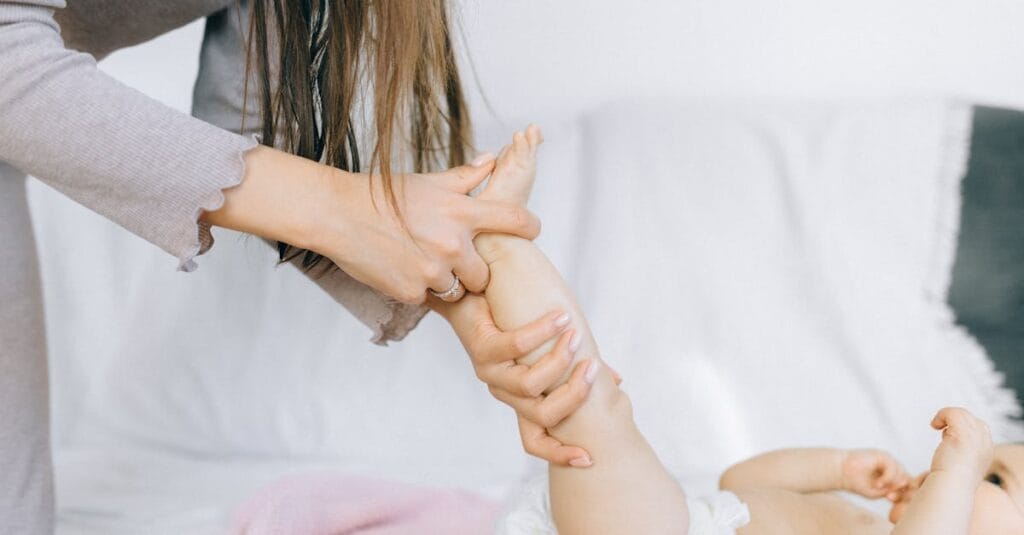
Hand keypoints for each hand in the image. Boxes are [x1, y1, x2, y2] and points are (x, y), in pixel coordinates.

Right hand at [317, 155, 541, 302]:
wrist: (338, 215)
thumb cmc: (384, 195)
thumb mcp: (429, 181)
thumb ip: (466, 177)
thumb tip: (493, 161)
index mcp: (461, 212)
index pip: (515, 220)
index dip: (529, 227)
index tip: (532, 231)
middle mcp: (452, 243)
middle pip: (486, 273)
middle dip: (474, 270)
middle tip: (454, 260)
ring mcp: (433, 271)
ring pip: (460, 291)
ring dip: (449, 283)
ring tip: (425, 264)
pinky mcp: (413, 292)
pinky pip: (430, 299)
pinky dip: (421, 290)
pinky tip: (403, 271)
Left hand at [431, 295, 620, 465]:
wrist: (474, 289)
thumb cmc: (516, 321)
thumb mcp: (551, 348)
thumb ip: (578, 366)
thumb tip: (615, 381)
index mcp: (520, 399)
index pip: (535, 441)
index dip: (559, 454)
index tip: (588, 457)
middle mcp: (504, 391)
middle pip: (543, 416)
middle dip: (574, 395)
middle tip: (593, 368)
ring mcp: (490, 372)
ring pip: (530, 385)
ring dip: (560, 360)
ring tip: (576, 335)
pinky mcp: (482, 348)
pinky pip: (515, 346)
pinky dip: (542, 332)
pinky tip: (560, 318)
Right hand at [841, 449, 911, 499]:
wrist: (841, 471)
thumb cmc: (857, 482)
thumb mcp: (876, 492)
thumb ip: (892, 491)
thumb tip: (905, 484)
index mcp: (892, 476)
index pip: (906, 484)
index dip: (903, 493)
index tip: (890, 499)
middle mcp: (892, 467)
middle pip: (906, 478)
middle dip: (899, 489)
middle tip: (887, 496)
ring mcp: (888, 460)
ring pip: (902, 473)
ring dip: (892, 483)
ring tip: (879, 488)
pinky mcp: (883, 455)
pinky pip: (893, 467)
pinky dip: (888, 478)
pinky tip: (878, 483)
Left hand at [927, 407, 993, 480]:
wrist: (950, 488)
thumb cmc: (950, 481)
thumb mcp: (961, 465)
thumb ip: (961, 452)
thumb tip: (948, 440)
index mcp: (986, 450)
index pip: (979, 428)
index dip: (963, 427)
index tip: (948, 436)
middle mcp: (984, 442)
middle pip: (971, 419)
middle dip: (956, 421)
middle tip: (942, 431)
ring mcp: (975, 437)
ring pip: (961, 413)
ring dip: (946, 417)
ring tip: (937, 427)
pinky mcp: (962, 434)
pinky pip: (952, 413)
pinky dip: (941, 416)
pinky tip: (934, 426)